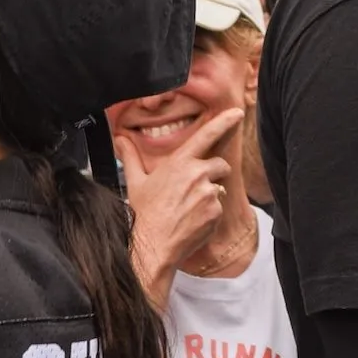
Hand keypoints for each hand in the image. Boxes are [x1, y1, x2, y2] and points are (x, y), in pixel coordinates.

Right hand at [116, 108, 243, 291]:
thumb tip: (120, 140)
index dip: (224, 122)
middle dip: (212, 173)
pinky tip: (192, 219)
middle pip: (219, 164)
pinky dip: (209, 212)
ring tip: (188, 207)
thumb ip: (130, 157)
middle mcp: (198, 174)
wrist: (154, 244)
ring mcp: (209, 194)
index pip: (207, 136)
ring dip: (209, 194)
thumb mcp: (135, 181)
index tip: (237, 113)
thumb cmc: (144, 213)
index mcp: (180, 162)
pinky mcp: (216, 212)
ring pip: (219, 187)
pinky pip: (219, 207)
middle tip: (192, 188)